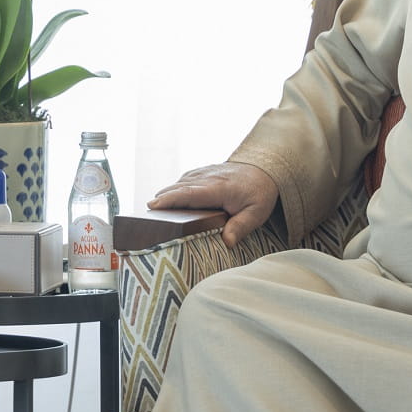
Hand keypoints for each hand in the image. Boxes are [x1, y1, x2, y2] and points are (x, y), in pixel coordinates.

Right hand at [146, 162, 278, 247]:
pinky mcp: (203, 171)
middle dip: (162, 198)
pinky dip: (175, 188)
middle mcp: (208, 177)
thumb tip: (226, 242)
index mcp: (219, 188)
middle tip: (146, 212)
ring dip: (167, 193)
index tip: (153, 205)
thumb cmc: (260, 193)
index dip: (170, 199)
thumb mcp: (257, 213)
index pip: (189, 193)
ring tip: (153, 208)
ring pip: (180, 182)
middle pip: (180, 187)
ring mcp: (205, 172)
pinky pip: (185, 179)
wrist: (266, 168)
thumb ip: (241, 227)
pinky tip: (169, 197)